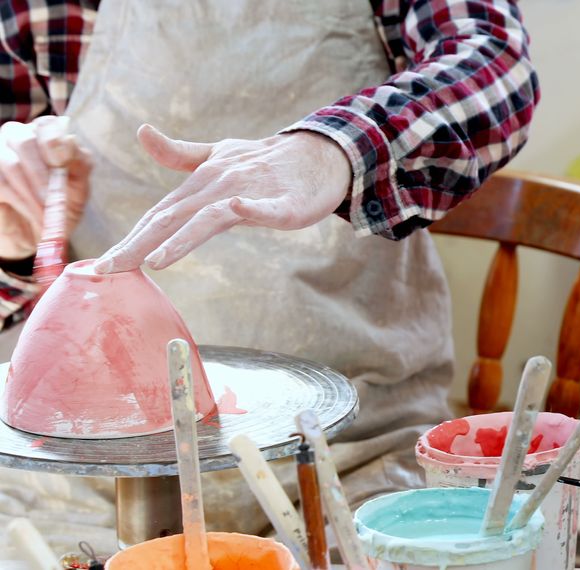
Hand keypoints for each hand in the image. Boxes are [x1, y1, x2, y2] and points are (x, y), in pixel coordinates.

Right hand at [0, 116, 90, 259]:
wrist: (41, 232)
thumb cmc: (61, 205)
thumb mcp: (79, 187)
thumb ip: (80, 163)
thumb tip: (70, 141)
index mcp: (45, 135)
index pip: (46, 124)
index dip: (53, 141)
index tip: (61, 164)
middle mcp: (18, 137)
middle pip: (24, 141)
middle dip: (41, 174)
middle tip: (52, 199)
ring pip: (10, 163)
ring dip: (31, 192)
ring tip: (45, 213)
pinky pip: (0, 183)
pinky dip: (20, 201)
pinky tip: (32, 213)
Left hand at [94, 125, 352, 273]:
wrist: (317, 154)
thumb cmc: (266, 161)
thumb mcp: (219, 155)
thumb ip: (180, 153)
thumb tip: (142, 131)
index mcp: (202, 182)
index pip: (158, 215)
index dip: (128, 239)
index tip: (100, 266)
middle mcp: (219, 185)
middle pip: (173, 218)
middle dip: (137, 245)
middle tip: (107, 269)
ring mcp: (252, 193)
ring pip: (212, 216)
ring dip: (183, 237)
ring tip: (156, 260)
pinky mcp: (285, 203)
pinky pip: (267, 208)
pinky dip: (251, 208)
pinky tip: (236, 209)